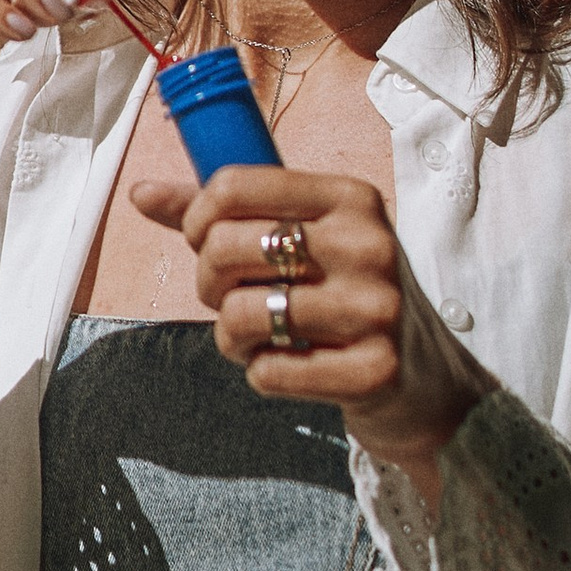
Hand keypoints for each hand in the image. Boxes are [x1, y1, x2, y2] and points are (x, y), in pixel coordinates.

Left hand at [131, 165, 487, 488]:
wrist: (430, 386)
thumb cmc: (350, 300)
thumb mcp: (305, 242)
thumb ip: (226, 216)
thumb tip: (141, 192)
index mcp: (350, 197)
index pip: (234, 184)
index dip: (196, 218)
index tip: (203, 242)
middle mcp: (368, 243)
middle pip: (226, 247)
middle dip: (208, 282)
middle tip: (231, 299)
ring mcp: (376, 308)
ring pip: (241, 313)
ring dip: (232, 335)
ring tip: (258, 338)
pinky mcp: (374, 371)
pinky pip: (269, 372)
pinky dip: (261, 374)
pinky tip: (290, 368)